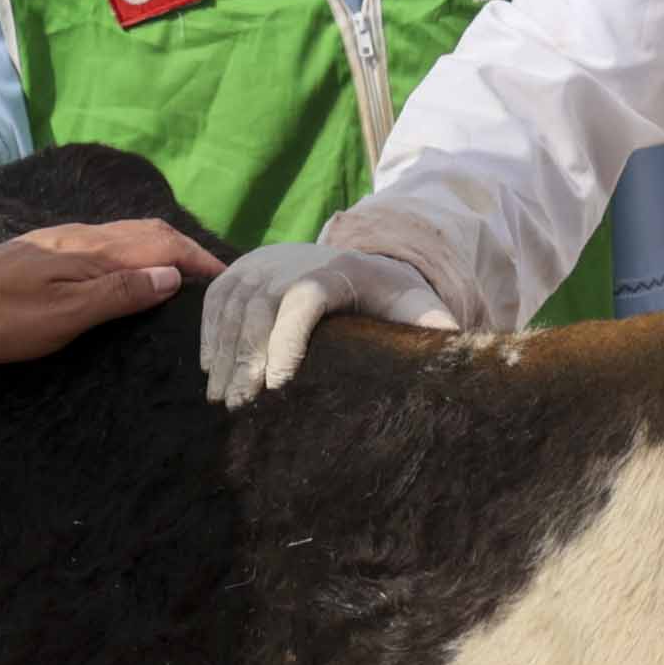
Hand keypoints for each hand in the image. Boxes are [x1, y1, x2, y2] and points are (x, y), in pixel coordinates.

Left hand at [0, 219, 225, 362]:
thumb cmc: (3, 319)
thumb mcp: (64, 315)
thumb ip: (118, 294)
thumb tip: (170, 277)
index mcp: (93, 251)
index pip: (162, 245)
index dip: (198, 260)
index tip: (229, 280)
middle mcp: (85, 237)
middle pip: (150, 232)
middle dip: (189, 250)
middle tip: (217, 278)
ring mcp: (67, 241)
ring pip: (131, 234)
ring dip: (166, 249)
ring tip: (188, 275)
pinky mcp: (54, 250)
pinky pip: (113, 243)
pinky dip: (140, 253)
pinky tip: (138, 272)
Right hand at [200, 242, 457, 404]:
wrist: (353, 258)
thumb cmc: (387, 294)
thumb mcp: (414, 305)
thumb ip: (430, 323)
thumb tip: (453, 347)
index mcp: (333, 272)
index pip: (301, 302)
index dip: (287, 339)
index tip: (277, 384)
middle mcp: (289, 262)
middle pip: (258, 308)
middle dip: (247, 359)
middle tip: (241, 407)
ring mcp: (259, 264)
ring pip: (232, 308)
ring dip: (224, 355)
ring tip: (223, 401)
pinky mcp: (239, 270)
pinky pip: (215, 301)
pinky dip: (209, 335)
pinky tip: (211, 372)